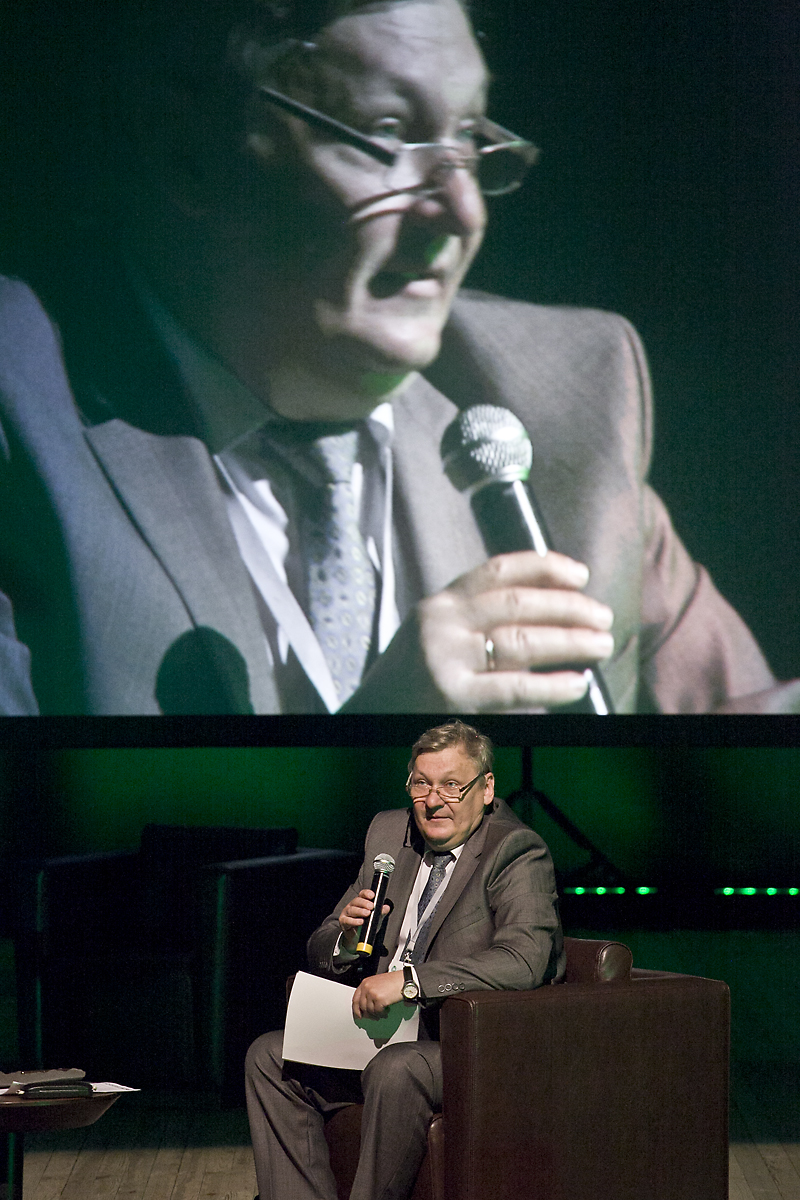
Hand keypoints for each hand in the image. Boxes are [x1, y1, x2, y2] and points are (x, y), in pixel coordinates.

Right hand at [338, 889, 390, 953]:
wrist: (357, 939)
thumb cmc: (366, 925)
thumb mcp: (375, 919)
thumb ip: (380, 913)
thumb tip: (386, 907)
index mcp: (360, 902)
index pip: (362, 894)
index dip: (367, 893)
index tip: (372, 896)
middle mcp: (352, 905)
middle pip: (357, 901)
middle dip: (364, 903)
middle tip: (371, 906)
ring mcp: (347, 913)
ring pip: (352, 910)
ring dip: (360, 911)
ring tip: (367, 914)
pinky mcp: (343, 921)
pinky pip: (347, 920)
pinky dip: (354, 921)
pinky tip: (361, 922)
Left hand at [352, 971, 403, 1018]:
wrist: (403, 980)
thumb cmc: (393, 981)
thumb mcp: (377, 983)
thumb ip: (369, 992)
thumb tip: (366, 1005)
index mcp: (365, 983)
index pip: (355, 999)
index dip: (356, 1009)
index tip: (358, 1015)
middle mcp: (367, 987)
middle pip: (361, 1006)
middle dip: (367, 1014)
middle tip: (372, 1017)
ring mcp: (372, 993)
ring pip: (369, 1011)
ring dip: (376, 1014)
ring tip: (382, 1013)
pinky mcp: (379, 999)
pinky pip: (377, 1012)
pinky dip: (382, 1014)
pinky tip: (386, 1012)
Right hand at [413, 550, 613, 710]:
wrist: (366, 719)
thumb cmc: (411, 681)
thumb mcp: (433, 634)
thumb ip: (474, 619)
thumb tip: (548, 611)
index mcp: (440, 604)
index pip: (500, 570)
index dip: (546, 567)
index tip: (580, 574)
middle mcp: (442, 624)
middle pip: (520, 603)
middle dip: (570, 607)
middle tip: (602, 617)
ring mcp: (446, 659)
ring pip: (524, 640)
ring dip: (571, 641)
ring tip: (601, 644)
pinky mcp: (452, 698)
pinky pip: (516, 687)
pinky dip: (554, 685)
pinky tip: (578, 683)